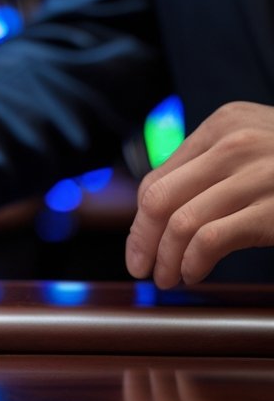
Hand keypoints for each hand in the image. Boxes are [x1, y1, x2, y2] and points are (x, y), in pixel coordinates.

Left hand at [126, 101, 273, 287]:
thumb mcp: (255, 146)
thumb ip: (211, 166)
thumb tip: (154, 212)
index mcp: (223, 124)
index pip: (158, 176)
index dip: (141, 219)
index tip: (140, 246)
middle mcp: (234, 143)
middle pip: (158, 199)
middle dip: (141, 241)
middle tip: (142, 269)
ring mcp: (256, 175)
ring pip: (178, 222)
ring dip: (165, 259)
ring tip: (169, 277)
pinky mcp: (273, 209)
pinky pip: (209, 238)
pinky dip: (192, 262)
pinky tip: (194, 273)